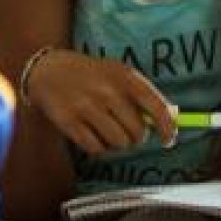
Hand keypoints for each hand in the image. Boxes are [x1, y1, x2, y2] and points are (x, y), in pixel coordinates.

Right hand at [25, 49, 176, 154]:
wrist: (50, 71)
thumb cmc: (93, 75)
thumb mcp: (119, 73)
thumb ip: (144, 95)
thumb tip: (171, 120)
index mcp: (125, 76)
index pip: (156, 106)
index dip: (167, 127)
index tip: (169, 139)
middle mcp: (107, 91)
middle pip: (137, 132)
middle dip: (136, 136)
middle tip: (128, 131)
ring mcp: (87, 107)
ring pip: (118, 143)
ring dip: (117, 143)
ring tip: (108, 130)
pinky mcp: (69, 122)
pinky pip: (96, 149)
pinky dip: (99, 147)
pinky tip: (93, 133)